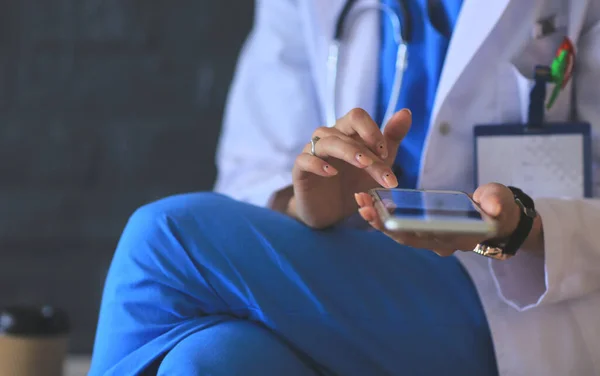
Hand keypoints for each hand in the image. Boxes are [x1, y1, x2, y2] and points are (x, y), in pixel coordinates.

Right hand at [289, 108, 411, 228]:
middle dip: (365, 145)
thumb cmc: (353, 183)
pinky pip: (305, 159)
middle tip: (381, 162)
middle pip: (343, 127)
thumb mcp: (378, 163)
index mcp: (347, 132)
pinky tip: (332, 173)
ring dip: (347, 152)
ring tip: (363, 164)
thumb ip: (391, 138)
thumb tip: (406, 112)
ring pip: (326, 141)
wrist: (331, 211)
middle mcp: (329, 137)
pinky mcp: (300, 170)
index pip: (357, 116)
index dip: (371, 130)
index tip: (385, 152)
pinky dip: (318, 163)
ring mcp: (313, 152)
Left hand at [355, 183, 522, 255]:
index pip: (426, 238)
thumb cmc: (497, 207)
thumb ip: (496, 202)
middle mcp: (439, 243)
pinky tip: (369, 202)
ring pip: (398, 233)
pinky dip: (384, 216)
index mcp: (457, 238)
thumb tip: (492, 206)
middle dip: (383, 224)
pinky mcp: (422, 230)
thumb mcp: (500, 201)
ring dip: (378, 220)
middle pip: (406, 237)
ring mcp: (429, 239)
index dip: (405, 230)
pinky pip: (399, 226)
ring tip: (361, 202)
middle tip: (364, 207)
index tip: (386, 220)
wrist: (496, 216)